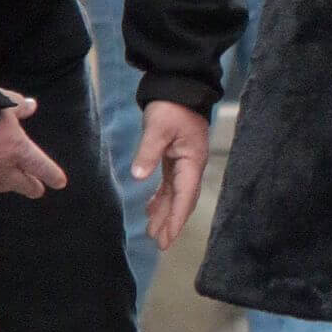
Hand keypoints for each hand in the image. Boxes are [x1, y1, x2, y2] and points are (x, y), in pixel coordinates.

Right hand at [0, 93, 66, 201]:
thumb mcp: (4, 101)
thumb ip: (18, 106)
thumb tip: (31, 105)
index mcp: (17, 149)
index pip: (41, 166)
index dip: (52, 174)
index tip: (60, 183)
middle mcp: (1, 169)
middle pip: (22, 184)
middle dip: (31, 187)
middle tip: (37, 191)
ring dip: (4, 186)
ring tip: (6, 186)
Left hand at [132, 102, 209, 251]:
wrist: (178, 86)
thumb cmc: (171, 107)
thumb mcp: (157, 128)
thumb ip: (148, 153)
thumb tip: (138, 177)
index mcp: (192, 161)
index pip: (185, 196)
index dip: (176, 218)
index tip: (167, 238)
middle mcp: (192, 166)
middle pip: (183, 200)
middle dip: (172, 222)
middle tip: (160, 244)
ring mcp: (185, 162)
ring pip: (176, 194)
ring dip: (165, 212)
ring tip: (153, 233)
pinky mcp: (176, 158)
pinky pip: (170, 184)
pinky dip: (161, 198)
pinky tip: (150, 208)